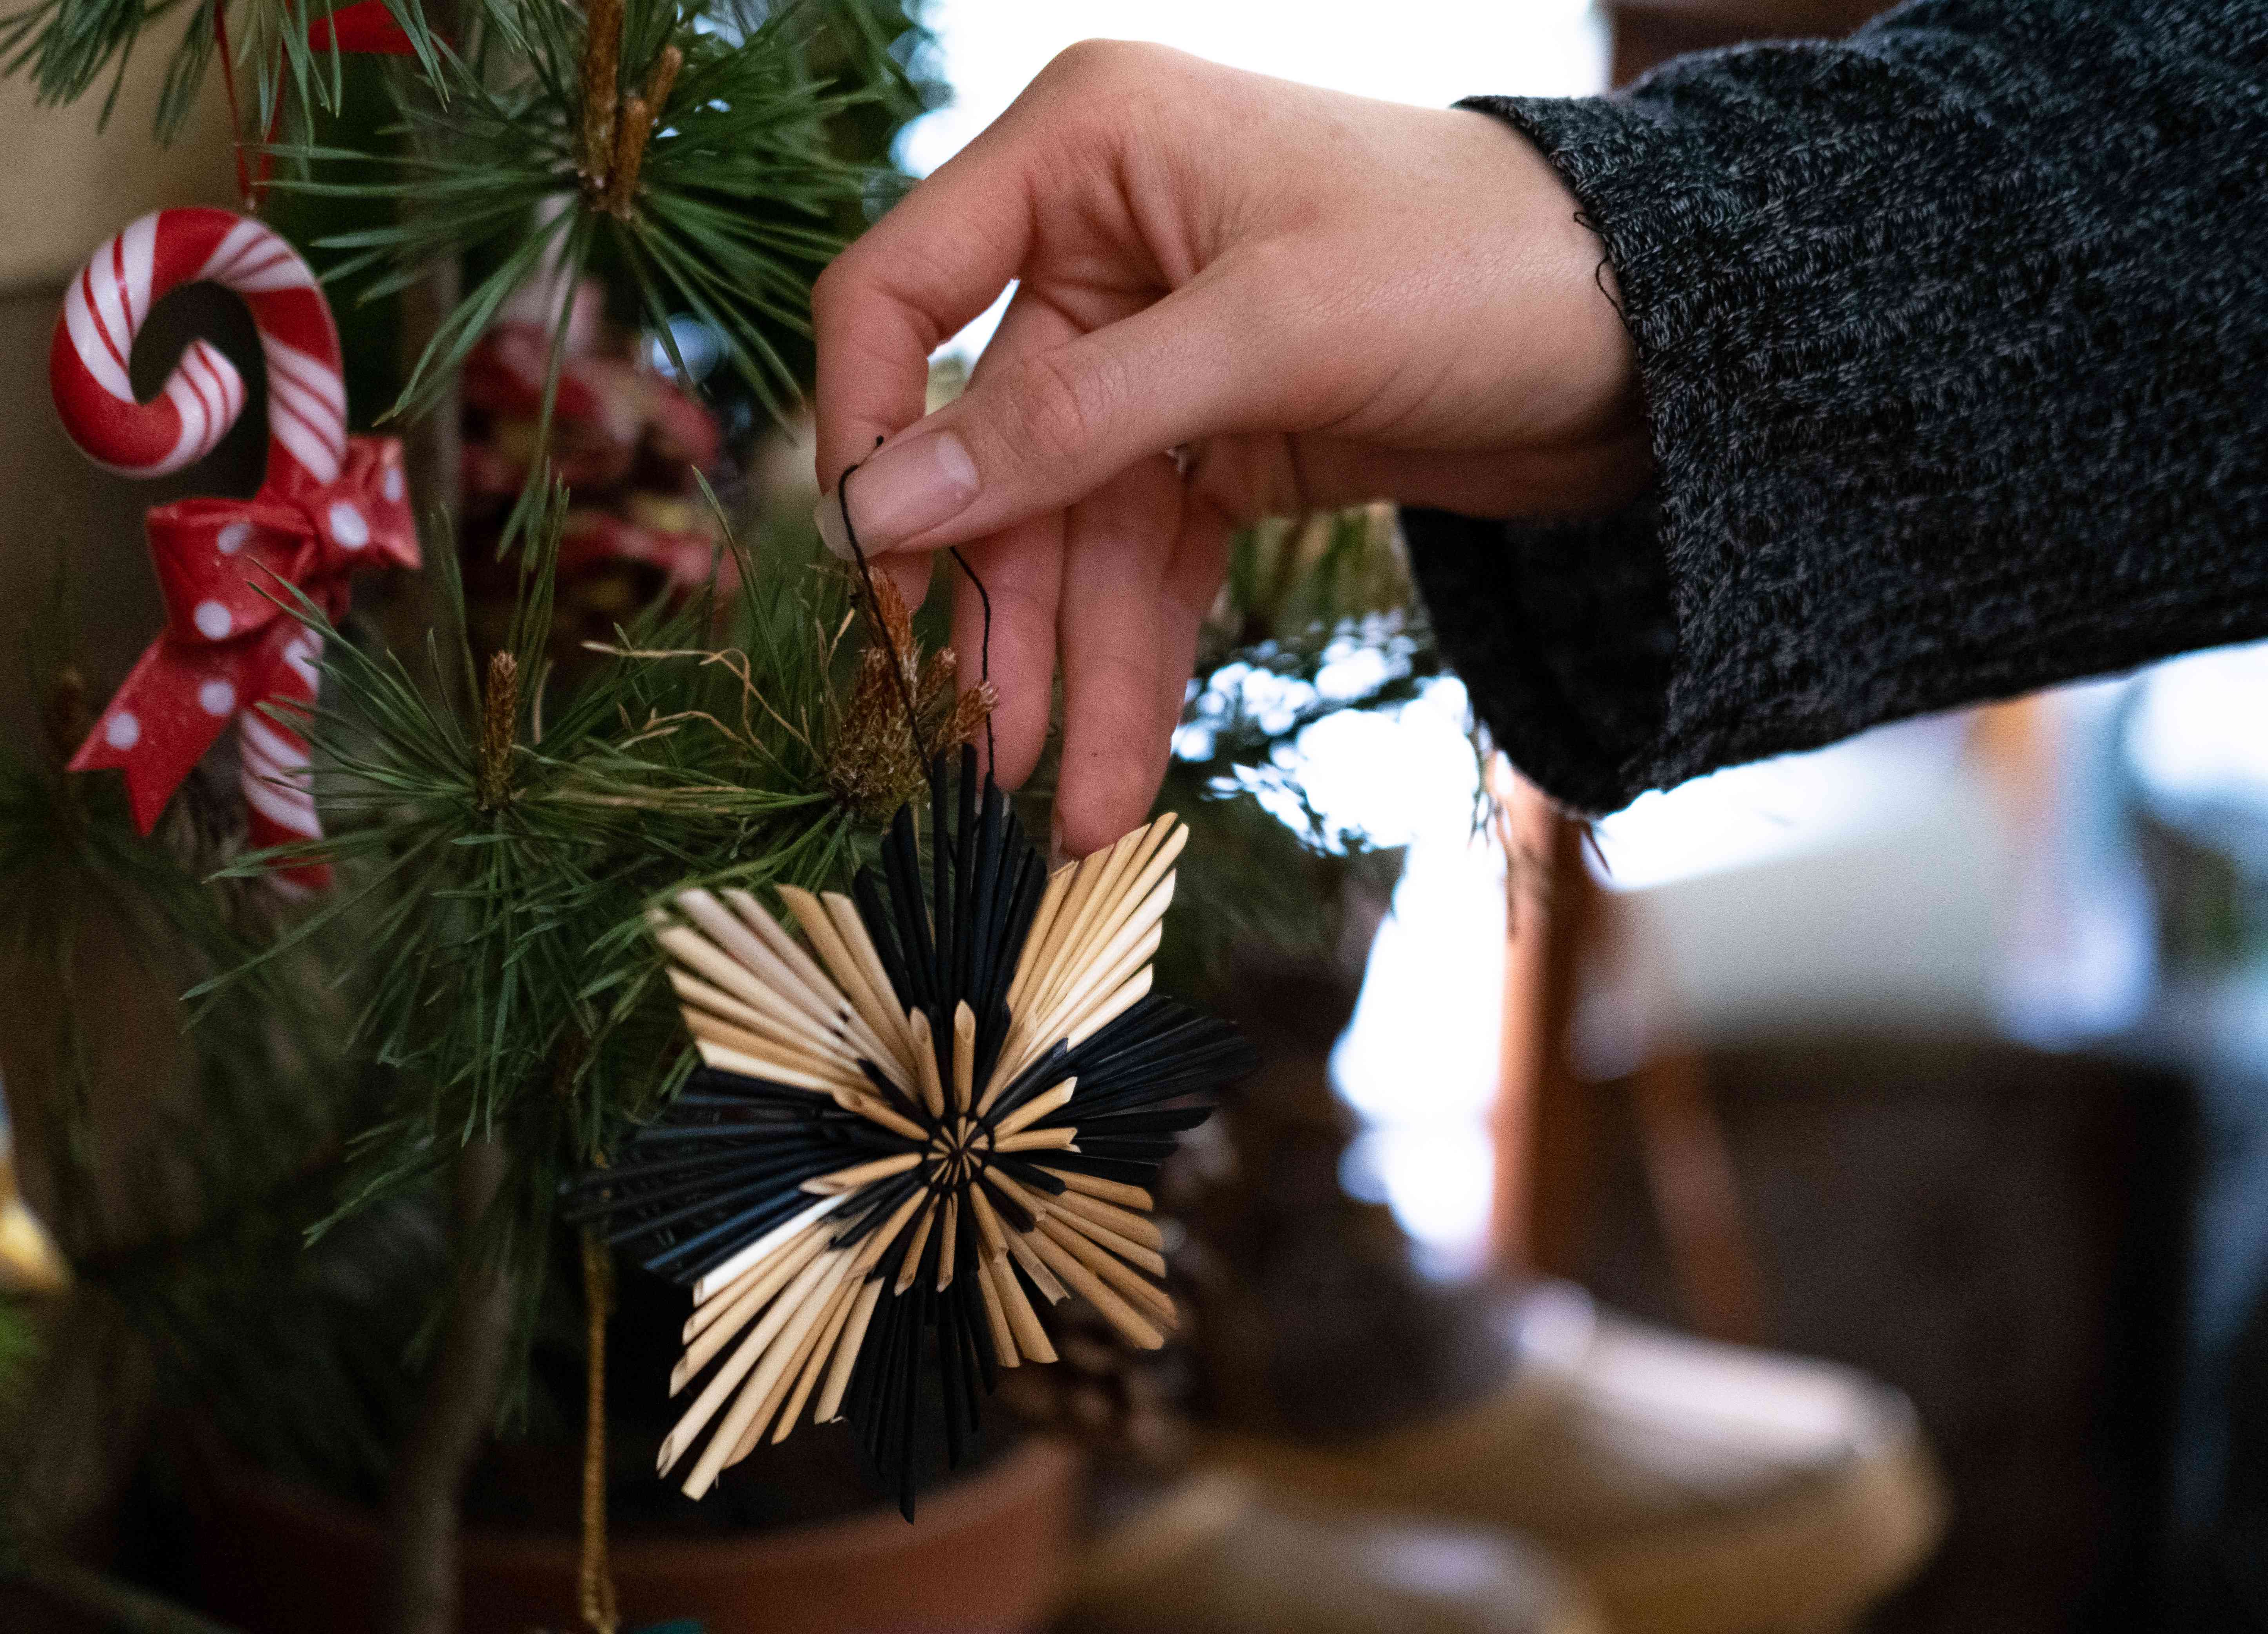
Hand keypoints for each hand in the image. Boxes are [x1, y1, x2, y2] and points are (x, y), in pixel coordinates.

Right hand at [812, 41, 1646, 855]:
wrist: (1654, 329)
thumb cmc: (1473, 261)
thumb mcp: (1263, 337)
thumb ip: (1066, 424)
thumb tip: (880, 509)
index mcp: (1084, 153)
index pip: (897, 293)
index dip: (868, 436)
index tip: (875, 579)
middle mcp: (1099, 243)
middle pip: (988, 450)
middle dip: (994, 607)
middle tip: (977, 753)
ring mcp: (1157, 349)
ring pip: (1071, 530)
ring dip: (1067, 668)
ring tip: (1067, 810)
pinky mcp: (1220, 437)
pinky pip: (1146, 559)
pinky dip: (1133, 656)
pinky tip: (1115, 763)